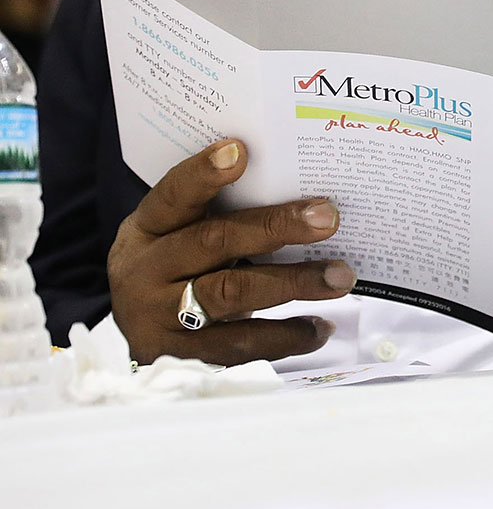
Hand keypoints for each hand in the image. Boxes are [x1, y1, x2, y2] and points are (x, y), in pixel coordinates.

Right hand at [107, 139, 355, 364]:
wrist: (134, 332)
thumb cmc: (178, 265)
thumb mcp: (181, 234)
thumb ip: (223, 214)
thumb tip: (304, 199)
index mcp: (147, 228)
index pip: (173, 196)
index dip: (203, 174)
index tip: (240, 151)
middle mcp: (145, 271)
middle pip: (213, 243)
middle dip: (276, 228)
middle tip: (328, 218)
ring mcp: (157, 318)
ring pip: (229, 296)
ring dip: (292, 283)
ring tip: (341, 276)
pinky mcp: (178, 357)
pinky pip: (239, 345)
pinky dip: (286, 337)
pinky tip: (321, 327)